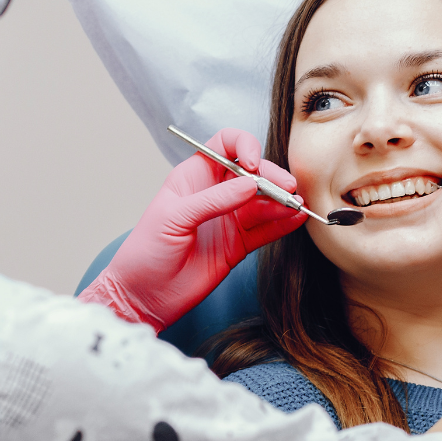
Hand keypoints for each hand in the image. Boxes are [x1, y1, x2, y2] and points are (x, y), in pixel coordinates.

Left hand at [79, 128, 307, 331]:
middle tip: (287, 189)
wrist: (144, 295)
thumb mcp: (174, 217)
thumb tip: (250, 185)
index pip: (226, 145)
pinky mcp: (238, 245)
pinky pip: (266, 230)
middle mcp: (215, 194)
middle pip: (252, 174)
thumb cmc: (145, 251)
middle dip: (272, 177)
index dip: (244, 147)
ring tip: (297, 205)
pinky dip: (283, 224)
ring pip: (264, 202)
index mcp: (194, 176)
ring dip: (282, 201)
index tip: (252, 164)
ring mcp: (229, 219)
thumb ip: (213, 201)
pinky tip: (296, 219)